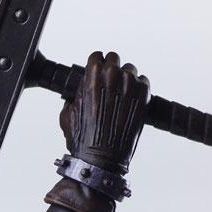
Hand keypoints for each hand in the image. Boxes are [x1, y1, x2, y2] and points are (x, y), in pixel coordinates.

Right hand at [60, 51, 150, 175]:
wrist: (102, 156)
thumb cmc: (83, 138)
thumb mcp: (67, 113)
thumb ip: (74, 95)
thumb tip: (79, 91)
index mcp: (92, 77)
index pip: (97, 56)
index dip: (95, 64)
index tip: (96, 71)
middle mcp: (113, 77)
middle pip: (115, 58)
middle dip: (111, 69)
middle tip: (108, 82)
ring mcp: (131, 85)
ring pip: (130, 70)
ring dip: (125, 79)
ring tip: (120, 94)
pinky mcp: (144, 96)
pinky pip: (143, 82)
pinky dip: (138, 88)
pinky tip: (130, 100)